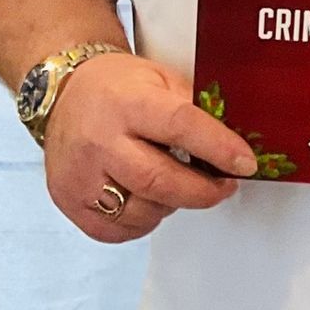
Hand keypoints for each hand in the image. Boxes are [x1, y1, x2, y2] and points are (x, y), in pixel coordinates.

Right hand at [44, 53, 257, 244]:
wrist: (64, 94)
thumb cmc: (116, 87)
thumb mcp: (162, 79)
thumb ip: (196, 107)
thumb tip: (234, 138)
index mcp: (129, 104)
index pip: (181, 127)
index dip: (219, 148)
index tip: (245, 163)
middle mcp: (101, 142)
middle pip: (159, 180)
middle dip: (203, 191)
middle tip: (225, 186)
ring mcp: (80, 175)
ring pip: (140, 210)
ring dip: (173, 205)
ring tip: (182, 187)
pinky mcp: (68, 200)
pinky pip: (114, 229)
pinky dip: (143, 222)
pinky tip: (151, 200)